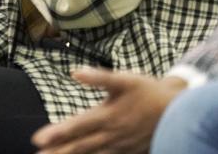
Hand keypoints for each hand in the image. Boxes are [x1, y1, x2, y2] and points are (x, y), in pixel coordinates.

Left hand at [32, 68, 186, 153]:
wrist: (180, 111)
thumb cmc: (148, 92)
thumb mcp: (124, 80)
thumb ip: (99, 77)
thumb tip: (75, 72)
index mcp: (108, 116)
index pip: (77, 126)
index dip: (57, 133)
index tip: (37, 139)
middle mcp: (112, 134)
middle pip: (80, 146)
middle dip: (58, 151)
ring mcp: (121, 146)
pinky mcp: (128, 152)